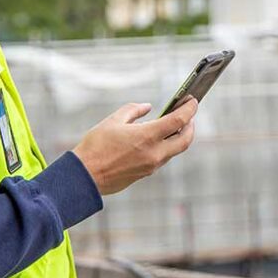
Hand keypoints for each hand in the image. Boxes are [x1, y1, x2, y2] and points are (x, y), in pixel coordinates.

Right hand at [72, 99, 198, 195]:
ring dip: (178, 137)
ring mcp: (151, 166)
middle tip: (188, 115)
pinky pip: (162, 158)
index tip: (193, 101)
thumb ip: (133, 110)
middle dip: (190, 126)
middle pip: (185, 140)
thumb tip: (147, 107)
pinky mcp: (145, 173)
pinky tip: (157, 139)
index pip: (179, 122)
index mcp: (147, 137)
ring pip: (175, 150)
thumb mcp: (113, 121)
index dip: (189, 110)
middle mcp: (154, 153)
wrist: (85, 176)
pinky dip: (166, 146)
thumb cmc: (96, 147)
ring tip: (173, 125)